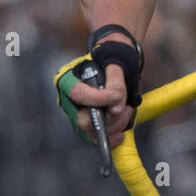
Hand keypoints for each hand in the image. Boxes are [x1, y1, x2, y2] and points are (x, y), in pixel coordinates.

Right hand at [54, 29, 142, 145]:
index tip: (117, 97)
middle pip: (84, 119)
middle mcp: (68, 99)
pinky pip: (95, 137)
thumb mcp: (116, 61)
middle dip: (109, 117)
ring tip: (127, 110)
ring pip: (92, 130)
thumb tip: (115, 107)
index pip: (78, 93)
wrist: (113, 62)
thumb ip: (115, 81)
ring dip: (114, 124)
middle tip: (125, 107)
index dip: (99, 99)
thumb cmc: (111, 58)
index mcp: (68, 78)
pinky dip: (110, 136)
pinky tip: (120, 133)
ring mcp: (76, 113)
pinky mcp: (86, 124)